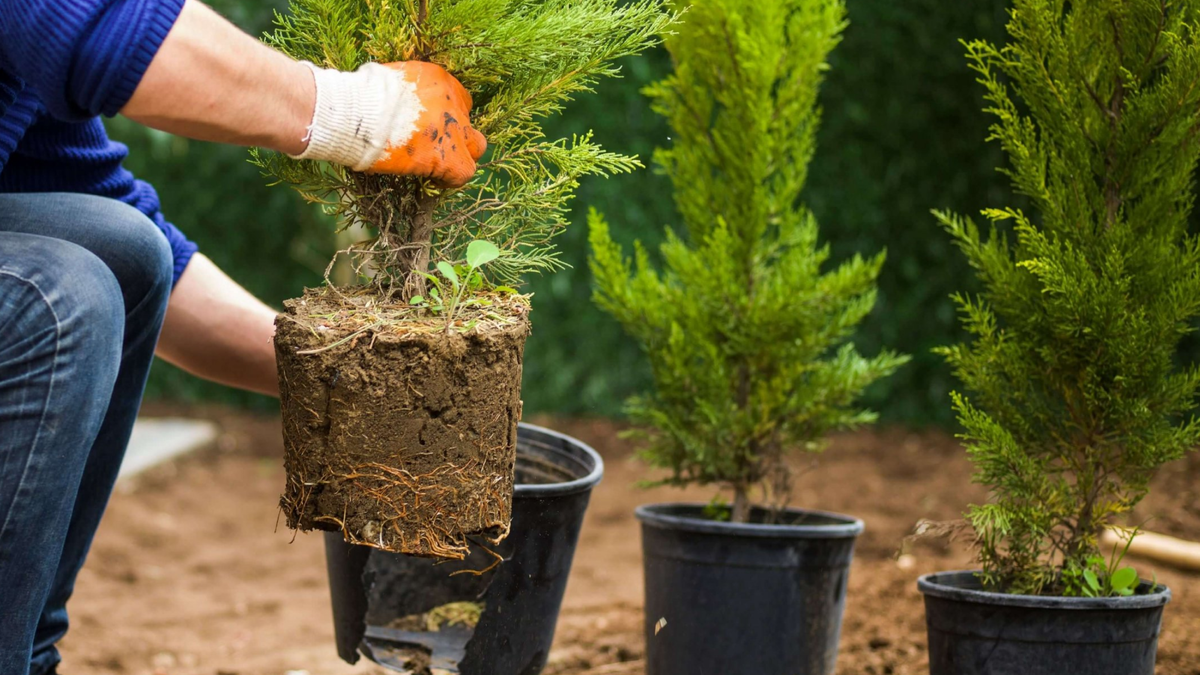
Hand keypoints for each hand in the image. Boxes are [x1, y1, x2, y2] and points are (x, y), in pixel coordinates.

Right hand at [292, 60, 487, 187]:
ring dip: (460, 157)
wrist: (356, 114)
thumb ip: (402, 91)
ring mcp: (453, 130)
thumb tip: (393, 99)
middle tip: (436, 147)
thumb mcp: (388, 80)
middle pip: (469, 122)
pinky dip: (451, 179)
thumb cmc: (360, 96)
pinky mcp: (447, 157)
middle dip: (458, 135)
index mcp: (438, 79)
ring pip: (476, 147)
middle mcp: (451, 103)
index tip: (431, 127)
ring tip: (439, 167)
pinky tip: (434, 181)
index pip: (458, 99)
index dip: (447, 116)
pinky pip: (464, 172)